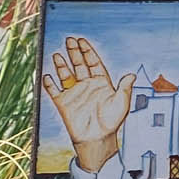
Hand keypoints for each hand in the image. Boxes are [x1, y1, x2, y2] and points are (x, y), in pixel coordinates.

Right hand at [42, 36, 134, 173]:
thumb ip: (125, 88)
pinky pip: (54, 91)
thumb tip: (132, 75)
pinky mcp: (63, 103)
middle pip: (79, 65)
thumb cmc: (111, 122)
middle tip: (69, 40)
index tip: (82, 41)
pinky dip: (49, 83)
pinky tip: (47, 75)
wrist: (98, 138)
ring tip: (57, 54)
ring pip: (66, 75)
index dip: (88, 52)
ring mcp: (75, 93)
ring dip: (61, 65)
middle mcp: (87, 86)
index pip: (93, 63)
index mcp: (101, 83)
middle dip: (74, 53)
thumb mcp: (122, 103)